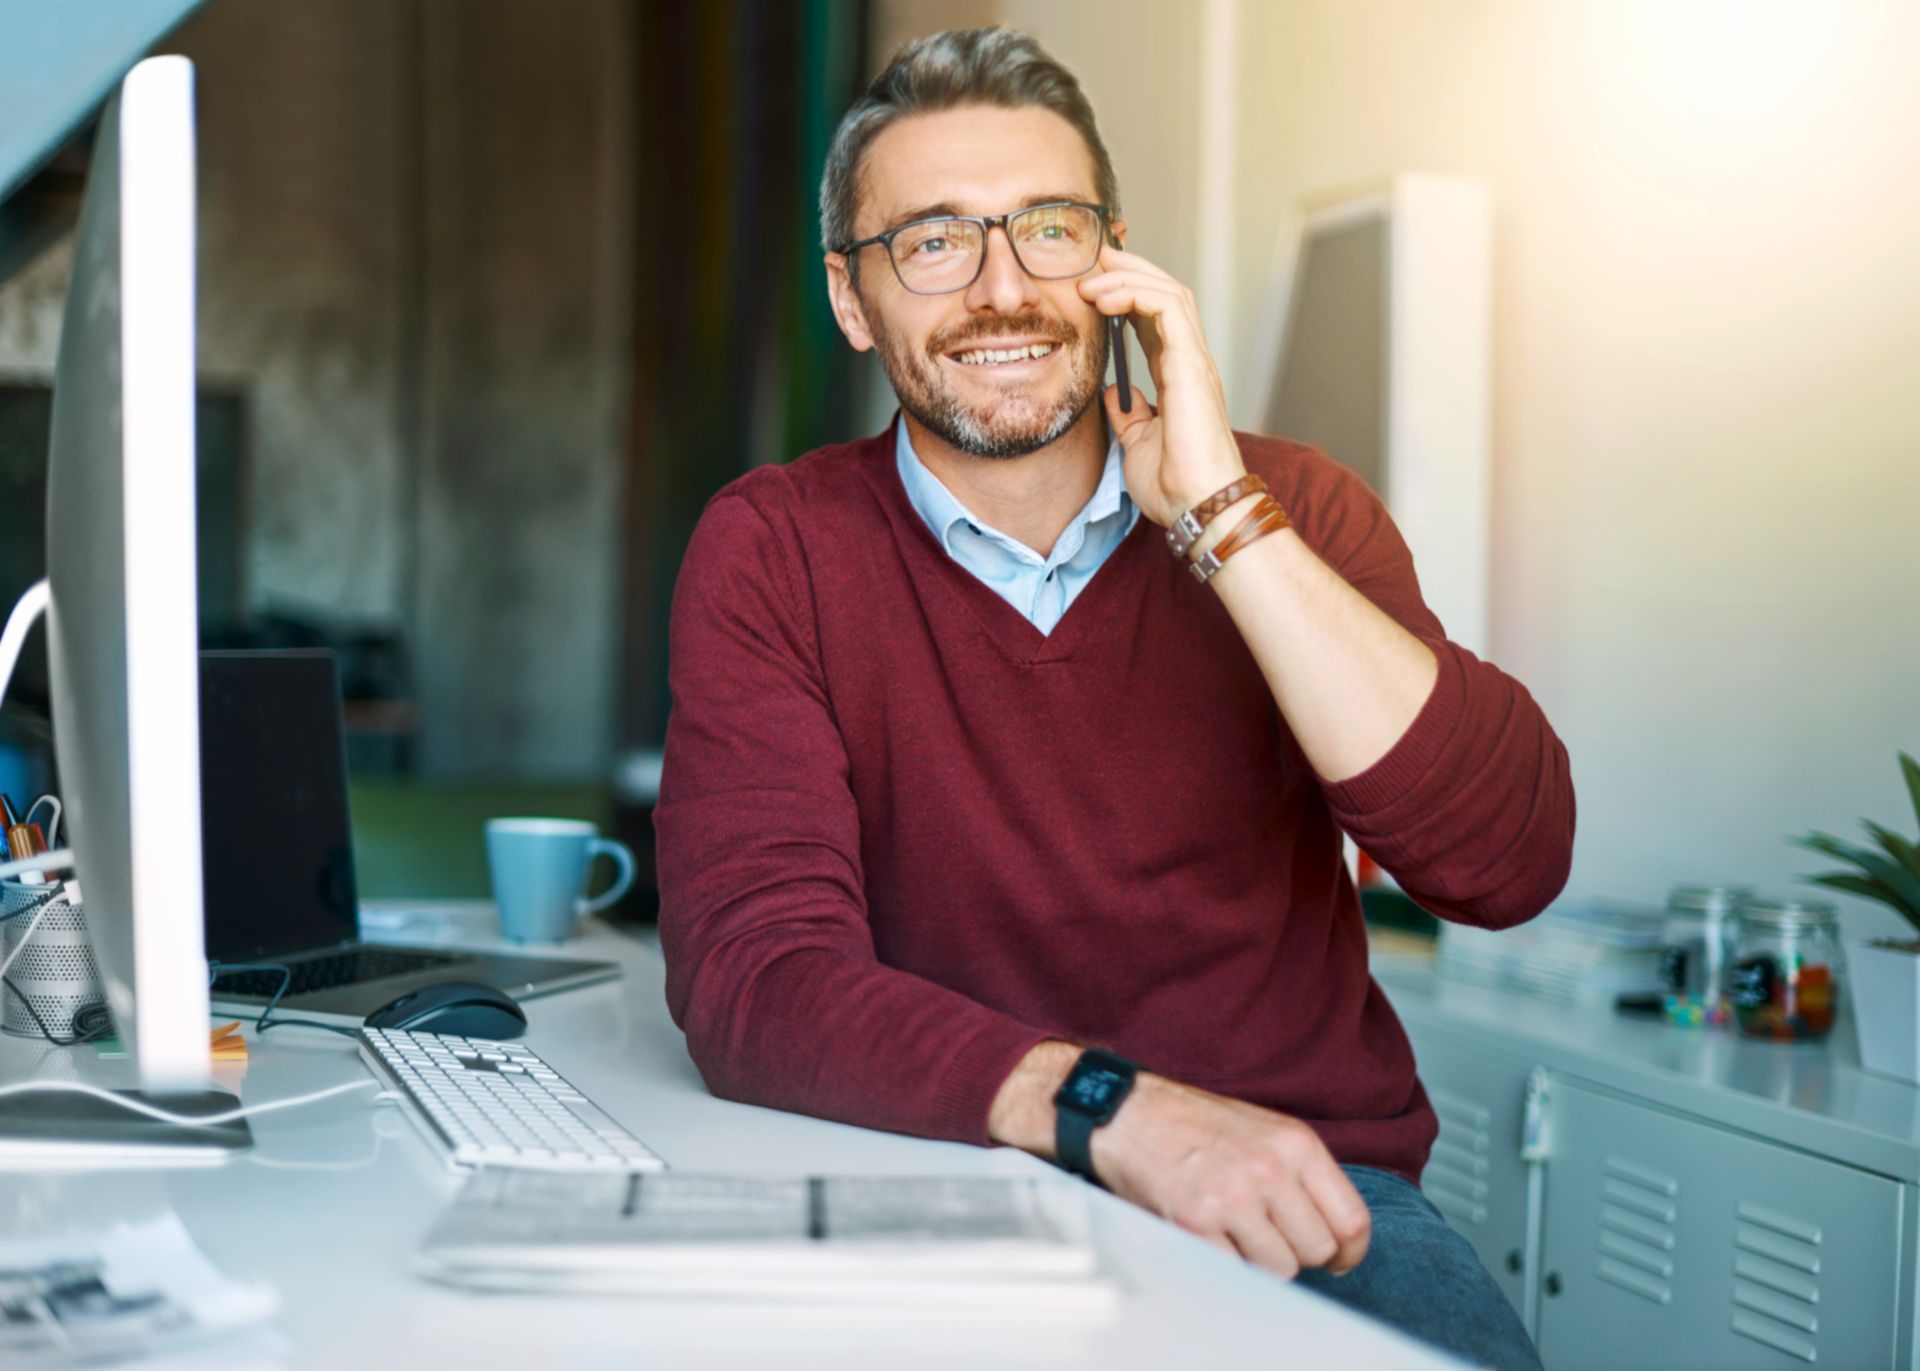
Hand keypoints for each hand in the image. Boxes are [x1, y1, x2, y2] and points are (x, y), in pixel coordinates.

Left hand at [1077, 245, 1245, 528]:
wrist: (1198, 508)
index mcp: (1179, 377)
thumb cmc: (1175, 486)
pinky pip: (1167, 308)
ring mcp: (1195, 360)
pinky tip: (1106, 296)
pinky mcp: (1192, 363)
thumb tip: (1114, 395)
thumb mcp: (1137, 445)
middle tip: (1094, 259)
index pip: (1156, 319)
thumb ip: (1129, 416)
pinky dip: (1136, 292)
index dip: (1127, 295)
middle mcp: (1191, 361)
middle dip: (1129, 270)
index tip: (1093, 285)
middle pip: (1165, 295)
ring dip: (1128, 276)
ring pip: (1169, 292)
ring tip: (1092, 276)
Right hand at [1092, 1073, 1371, 1280]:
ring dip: (1261, 1261)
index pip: (1351, 1219)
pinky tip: (1210, 1234)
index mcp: (1295, 1143)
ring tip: (1236, 1231)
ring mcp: (1232, 1197)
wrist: (1127, 1112)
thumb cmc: (1195, 1122)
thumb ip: (1303, 1175)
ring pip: (1280, 1268)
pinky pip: (1235, 1271)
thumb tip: (1335, 1232)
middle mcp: (1268, 1169)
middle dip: (1298, 1252)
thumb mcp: (1265, 1129)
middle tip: (1272, 1236)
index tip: (1337, 1258)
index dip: (1349, 1251)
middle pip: (1318, 1249)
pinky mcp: (1195, 1223)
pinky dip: (1225, 1262)